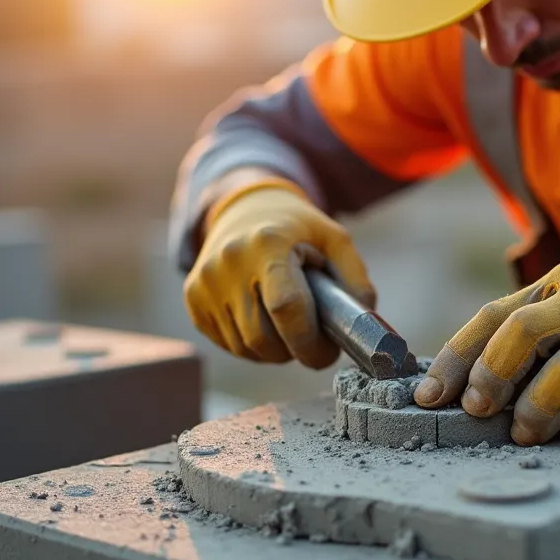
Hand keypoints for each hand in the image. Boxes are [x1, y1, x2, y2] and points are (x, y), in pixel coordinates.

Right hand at [183, 177, 375, 368]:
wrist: (245, 209)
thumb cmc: (297, 230)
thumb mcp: (335, 240)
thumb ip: (356, 280)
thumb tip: (366, 325)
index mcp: (267, 244)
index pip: (286, 307)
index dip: (309, 341)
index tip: (327, 351)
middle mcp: (228, 263)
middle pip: (262, 337)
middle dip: (294, 351)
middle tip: (312, 342)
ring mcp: (205, 283)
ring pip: (245, 347)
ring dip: (274, 350)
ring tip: (289, 326)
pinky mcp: (193, 299)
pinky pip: (228, 343)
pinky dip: (252, 345)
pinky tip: (264, 321)